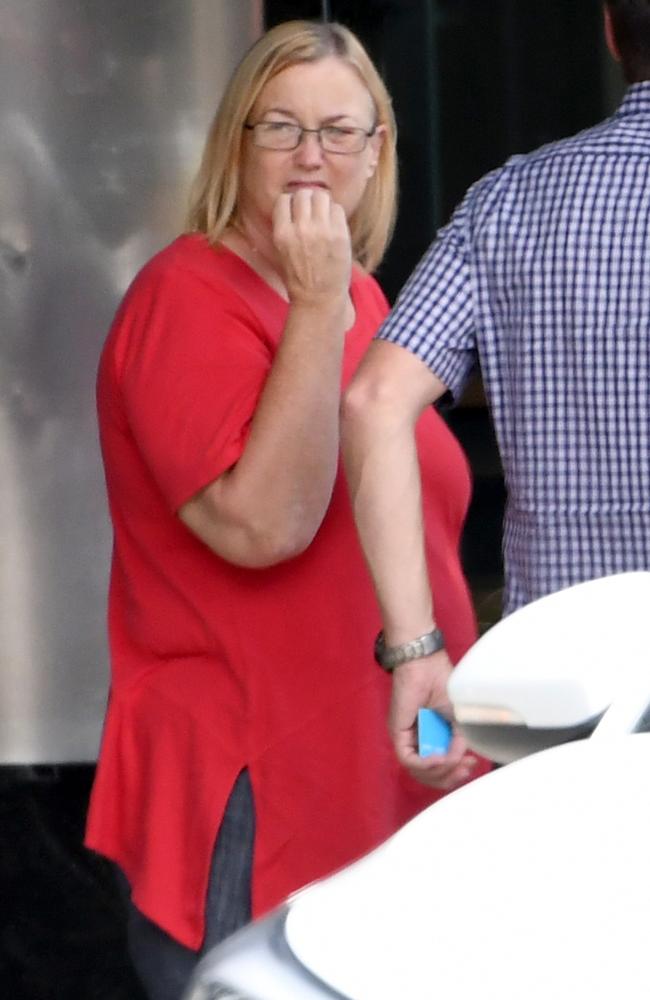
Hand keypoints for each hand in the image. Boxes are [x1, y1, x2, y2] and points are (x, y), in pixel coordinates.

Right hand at [272, 188, 351, 307]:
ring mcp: (322, 231)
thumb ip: (286, 226)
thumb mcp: (282, 251)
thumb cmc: (299, 277)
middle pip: (303, 194)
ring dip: (322, 202)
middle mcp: (301, 229)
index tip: (296, 211)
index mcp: (282, 234)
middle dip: (307, 200)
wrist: (318, 298)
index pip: (284, 199)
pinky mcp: (340, 234)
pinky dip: (335, 213)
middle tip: (312, 212)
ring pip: (321, 196)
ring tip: (323, 216)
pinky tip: (333, 225)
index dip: (291, 203)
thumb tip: (294, 201)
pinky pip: (338, 208)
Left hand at [389, 651, 478, 789]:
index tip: (472, 764)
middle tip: (465, 770)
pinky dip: (425, 763)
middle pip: (427, 775)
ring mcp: (406, 738)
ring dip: (439, 772)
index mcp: (431, 737)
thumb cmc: (441, 683)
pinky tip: (440, 757)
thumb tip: (458, 760)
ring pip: (417, 771)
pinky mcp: (397, 733)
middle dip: (448, 777)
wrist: (426, 665)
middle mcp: (416, 740)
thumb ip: (458, 742)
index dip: (455, 772)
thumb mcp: (457, 719)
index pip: (438, 767)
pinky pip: (408, 759)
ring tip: (454, 763)